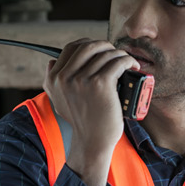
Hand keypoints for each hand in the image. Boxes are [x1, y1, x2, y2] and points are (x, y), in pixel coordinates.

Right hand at [43, 39, 135, 185]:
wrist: (92, 142)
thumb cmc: (81, 121)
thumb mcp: (58, 100)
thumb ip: (51, 81)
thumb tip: (52, 61)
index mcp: (55, 78)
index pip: (71, 48)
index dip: (88, 43)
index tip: (100, 49)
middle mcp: (66, 77)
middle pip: (89, 46)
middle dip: (105, 46)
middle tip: (115, 53)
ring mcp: (83, 80)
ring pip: (105, 53)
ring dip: (120, 54)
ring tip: (127, 61)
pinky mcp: (101, 84)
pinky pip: (117, 62)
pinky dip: (128, 61)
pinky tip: (132, 65)